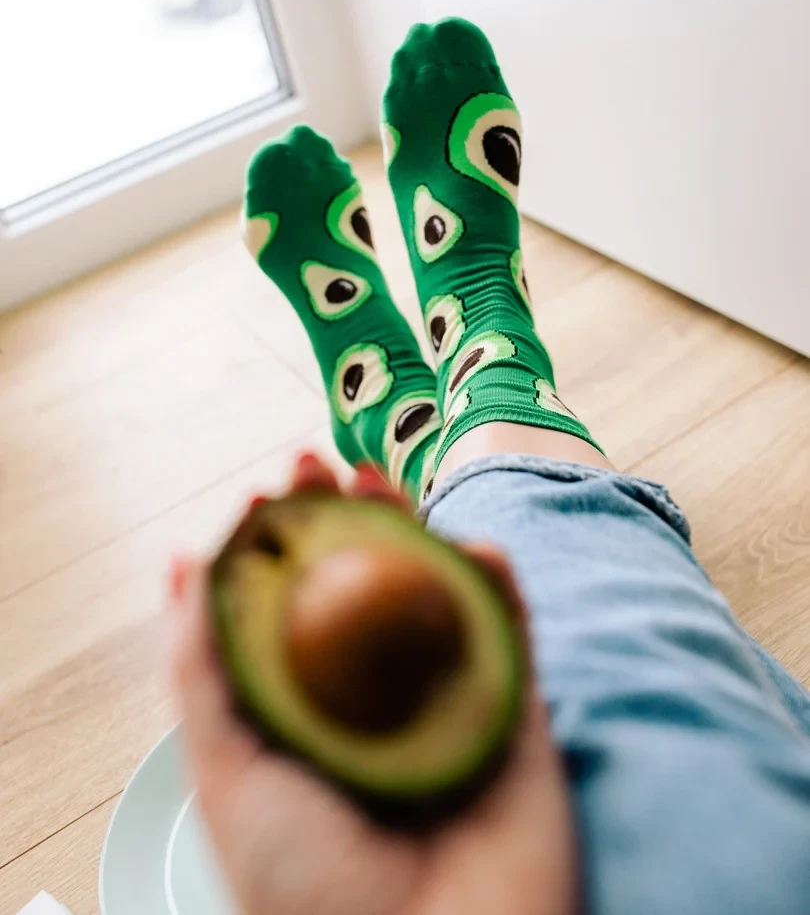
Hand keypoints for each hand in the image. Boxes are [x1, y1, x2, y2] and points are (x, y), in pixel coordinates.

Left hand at [169, 454, 576, 914]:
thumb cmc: (306, 888)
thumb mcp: (226, 769)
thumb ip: (205, 666)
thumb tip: (186, 565)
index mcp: (309, 710)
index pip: (296, 605)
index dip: (283, 543)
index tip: (270, 491)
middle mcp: (376, 697)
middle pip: (366, 582)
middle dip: (345, 516)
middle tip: (322, 464)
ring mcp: (445, 696)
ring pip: (436, 587)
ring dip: (415, 525)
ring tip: (381, 482)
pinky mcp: (511, 708)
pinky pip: (512, 627)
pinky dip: (498, 577)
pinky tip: (473, 544)